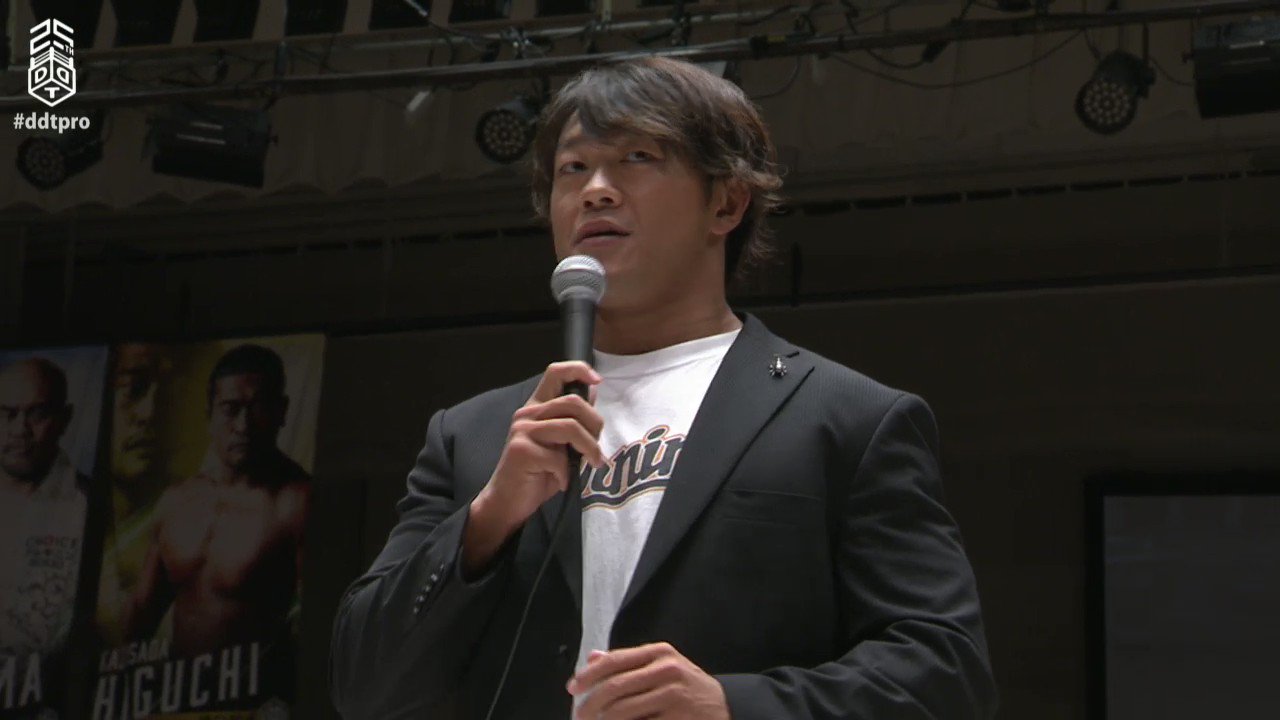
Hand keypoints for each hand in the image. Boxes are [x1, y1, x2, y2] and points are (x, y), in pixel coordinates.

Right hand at [463, 361, 607, 575]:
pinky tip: (561, 482)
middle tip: (596, 450)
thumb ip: (573, 418)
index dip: (579, 369)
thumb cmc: (537, 473)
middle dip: (595, 425)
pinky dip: (566, 474)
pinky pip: (558, 458)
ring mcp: (522, 431)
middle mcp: (527, 414)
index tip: (597, 380)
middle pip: (573, 402)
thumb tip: (593, 390)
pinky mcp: (521, 451)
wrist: (508, 501)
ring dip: (588, 449)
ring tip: (590, 465)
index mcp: (537, 407)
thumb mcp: (560, 443)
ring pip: (570, 427)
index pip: (556, 372)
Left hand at [568, 643, 729, 719]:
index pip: (614, 660)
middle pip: (615, 687)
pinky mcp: (678, 718)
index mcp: (659, 652)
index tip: (573, 688)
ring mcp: (674, 695)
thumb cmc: (688, 688)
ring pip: (623, 710)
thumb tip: (592, 658)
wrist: (726, 707)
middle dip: (590, 704)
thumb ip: (629, 662)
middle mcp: (667, 669)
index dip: (588, 675)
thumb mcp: (662, 666)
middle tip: (579, 716)